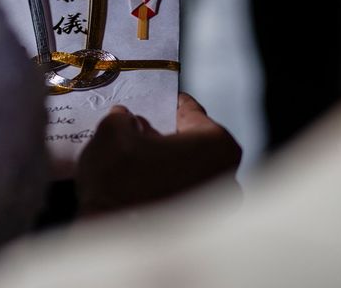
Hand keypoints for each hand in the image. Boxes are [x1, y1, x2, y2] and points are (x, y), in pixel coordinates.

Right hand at [76, 93, 240, 215]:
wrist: (113, 239)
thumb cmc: (120, 182)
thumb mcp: (113, 132)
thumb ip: (122, 118)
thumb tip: (126, 120)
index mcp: (216, 143)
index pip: (192, 111)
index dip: (169, 104)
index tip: (158, 101)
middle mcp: (227, 175)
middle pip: (194, 144)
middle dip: (169, 137)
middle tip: (141, 130)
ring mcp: (218, 207)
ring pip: (190, 172)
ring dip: (167, 165)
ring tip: (137, 160)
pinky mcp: (200, 229)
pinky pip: (184, 196)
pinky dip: (166, 189)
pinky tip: (140, 185)